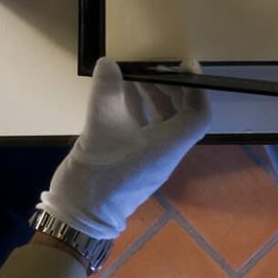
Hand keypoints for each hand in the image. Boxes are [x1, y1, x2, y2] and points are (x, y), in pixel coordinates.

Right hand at [42, 59, 211, 239]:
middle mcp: (164, 152)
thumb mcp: (100, 127)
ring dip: (152, 97)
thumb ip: (106, 91)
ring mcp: (146, 158)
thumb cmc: (100, 173)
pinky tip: (120, 92)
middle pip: (180, 116)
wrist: (79, 215)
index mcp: (168, 146)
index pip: (198, 115)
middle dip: (171, 88)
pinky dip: (136, 109)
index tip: (186, 66)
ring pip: (160, 122)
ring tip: (136, 74)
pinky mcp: (130, 161)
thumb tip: (108, 62)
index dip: (197, 89)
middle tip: (156, 66)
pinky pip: (142, 130)